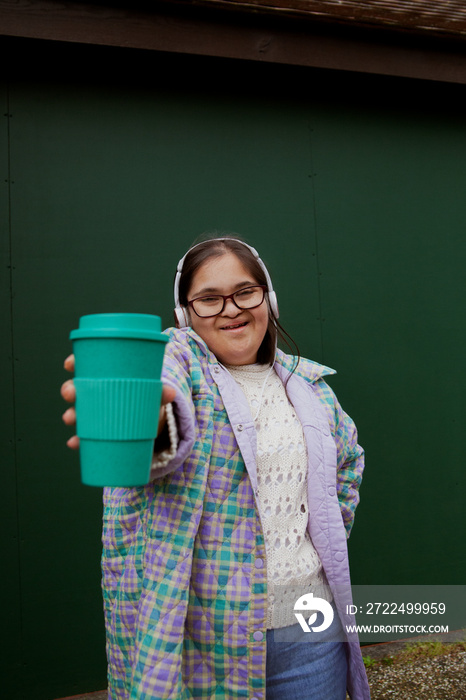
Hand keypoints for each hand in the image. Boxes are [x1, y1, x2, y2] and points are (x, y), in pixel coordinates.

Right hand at [61, 354, 175, 449]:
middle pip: (77, 387)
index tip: (69, 364)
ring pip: (77, 410)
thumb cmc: (147, 398)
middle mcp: (96, 392)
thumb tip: (170, 392)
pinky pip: (85, 434)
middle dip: (70, 389)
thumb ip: (159, 393)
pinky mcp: (98, 430)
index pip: (86, 364)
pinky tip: (74, 442)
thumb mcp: (153, 394)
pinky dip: (78, 439)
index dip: (75, 362)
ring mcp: (95, 411)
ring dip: (71, 414)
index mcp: (107, 376)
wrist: (151, 419)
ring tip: (70, 418)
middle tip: (70, 394)